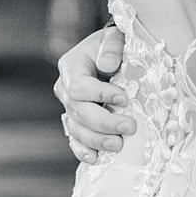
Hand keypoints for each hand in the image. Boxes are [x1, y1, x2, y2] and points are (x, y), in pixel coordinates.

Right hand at [54, 24, 137, 163]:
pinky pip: (75, 140)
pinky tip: (96, 158)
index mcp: (71, 67)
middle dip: (104, 122)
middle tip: (129, 127)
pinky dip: (83, 151)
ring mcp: (69, 108)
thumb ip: (111, 47)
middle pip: (79, 112)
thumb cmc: (113, 47)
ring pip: (77, 129)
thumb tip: (108, 66)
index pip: (79, 86)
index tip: (124, 98)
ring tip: (119, 145)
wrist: (110, 56)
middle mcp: (65, 89)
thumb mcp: (113, 38)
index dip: (100, 94)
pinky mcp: (77, 122)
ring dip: (97, 140)